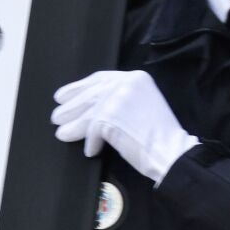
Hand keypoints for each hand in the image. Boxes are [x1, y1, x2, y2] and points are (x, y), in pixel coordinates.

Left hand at [51, 69, 197, 184]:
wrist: (171, 152)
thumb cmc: (160, 134)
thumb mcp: (143, 104)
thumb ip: (121, 98)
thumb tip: (90, 104)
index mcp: (136, 77)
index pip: (100, 78)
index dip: (79, 87)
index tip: (64, 95)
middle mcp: (126, 83)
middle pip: (90, 94)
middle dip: (71, 106)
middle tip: (57, 115)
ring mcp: (117, 99)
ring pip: (87, 112)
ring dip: (72, 124)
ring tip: (62, 133)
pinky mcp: (110, 117)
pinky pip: (92, 130)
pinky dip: (90, 141)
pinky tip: (91, 150)